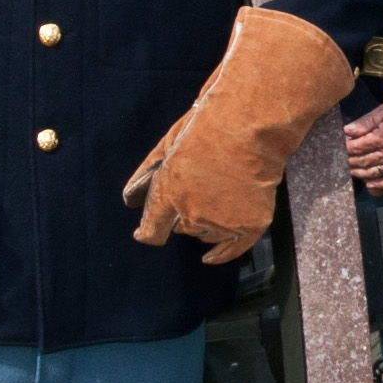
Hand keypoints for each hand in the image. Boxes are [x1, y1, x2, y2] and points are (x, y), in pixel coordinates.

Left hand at [126, 8, 355, 262]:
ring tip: (222, 192)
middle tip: (203, 186)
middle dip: (187, 212)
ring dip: (209, 221)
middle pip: (183, 229)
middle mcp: (192, 215)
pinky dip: (224, 253)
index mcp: (169, 195)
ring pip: (207, 234)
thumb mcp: (168, 145)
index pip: (152, 229)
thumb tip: (129, 198)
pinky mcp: (251, 224)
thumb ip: (147, 176)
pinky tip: (212, 258)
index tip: (146, 234)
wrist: (253, 124)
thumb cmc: (209, 125)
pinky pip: (234, 249)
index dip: (149, 232)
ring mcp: (222, 222)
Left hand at [344, 97, 382, 197]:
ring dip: (361, 174)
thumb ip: (365, 122)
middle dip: (350, 162)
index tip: (340, 149)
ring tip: (352, 172)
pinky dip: (381, 185)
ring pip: (374, 173)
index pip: (356, 148)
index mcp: (382, 137)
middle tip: (342, 162)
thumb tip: (348, 131)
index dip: (346, 149)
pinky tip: (371, 185)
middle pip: (363, 162)